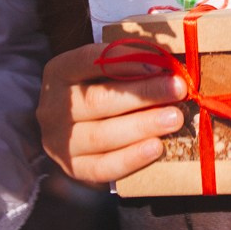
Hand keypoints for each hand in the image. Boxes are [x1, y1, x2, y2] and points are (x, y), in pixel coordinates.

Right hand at [36, 43, 187, 183]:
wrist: (76, 127)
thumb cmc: (99, 86)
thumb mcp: (104, 68)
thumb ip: (130, 61)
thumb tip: (168, 60)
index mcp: (59, 72)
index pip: (89, 60)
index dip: (125, 60)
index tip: (160, 63)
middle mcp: (53, 107)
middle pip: (99, 100)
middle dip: (143, 93)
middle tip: (178, 89)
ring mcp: (59, 141)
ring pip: (101, 134)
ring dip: (143, 125)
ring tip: (175, 118)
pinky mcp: (72, 168)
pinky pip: (102, 167)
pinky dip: (131, 158)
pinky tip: (157, 147)